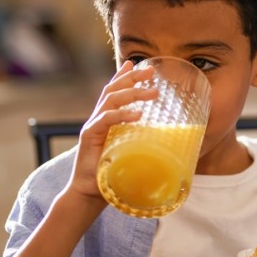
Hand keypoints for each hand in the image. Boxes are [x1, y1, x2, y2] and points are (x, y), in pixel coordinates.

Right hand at [68, 61, 157, 199]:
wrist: (89, 193)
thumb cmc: (112, 174)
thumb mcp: (131, 152)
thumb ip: (142, 141)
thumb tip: (166, 139)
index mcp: (107, 119)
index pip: (114, 91)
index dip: (124, 76)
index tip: (137, 63)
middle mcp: (98, 118)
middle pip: (113, 90)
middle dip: (132, 78)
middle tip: (151, 71)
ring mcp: (93, 126)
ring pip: (111, 100)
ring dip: (133, 93)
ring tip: (153, 92)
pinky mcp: (90, 137)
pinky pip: (106, 120)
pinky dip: (122, 115)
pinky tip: (138, 114)